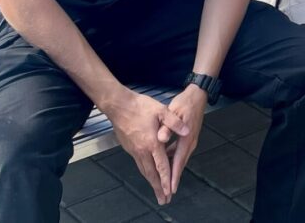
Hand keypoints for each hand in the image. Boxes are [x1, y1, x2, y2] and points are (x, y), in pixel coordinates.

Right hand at [105, 90, 189, 205]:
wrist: (118, 105)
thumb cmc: (140, 106)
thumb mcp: (161, 110)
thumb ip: (174, 122)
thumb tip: (186, 130)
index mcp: (152, 142)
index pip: (161, 165)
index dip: (166, 179)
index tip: (170, 191)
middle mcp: (142, 150)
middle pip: (151, 174)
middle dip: (158, 188)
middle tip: (163, 200)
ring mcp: (134, 150)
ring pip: (144, 170)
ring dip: (151, 182)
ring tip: (157, 192)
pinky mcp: (129, 147)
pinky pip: (139, 164)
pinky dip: (146, 172)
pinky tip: (149, 174)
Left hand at [158, 85, 208, 195]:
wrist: (197, 95)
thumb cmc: (185, 103)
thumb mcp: (174, 112)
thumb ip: (167, 126)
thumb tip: (160, 139)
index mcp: (186, 138)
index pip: (178, 160)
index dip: (174, 175)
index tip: (170, 188)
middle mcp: (190, 142)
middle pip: (180, 164)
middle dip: (174, 178)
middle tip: (167, 193)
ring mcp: (190, 140)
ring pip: (180, 159)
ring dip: (173, 170)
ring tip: (165, 181)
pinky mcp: (188, 137)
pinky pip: (179, 152)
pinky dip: (172, 159)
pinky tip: (164, 160)